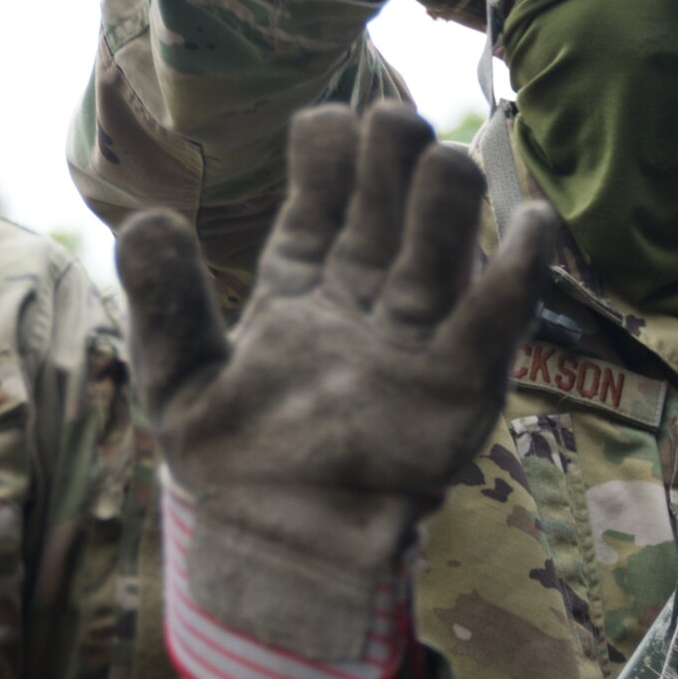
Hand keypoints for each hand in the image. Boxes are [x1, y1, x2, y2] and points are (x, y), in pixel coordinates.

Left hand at [116, 103, 554, 655]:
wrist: (272, 552)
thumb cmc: (230, 465)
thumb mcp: (177, 377)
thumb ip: (163, 300)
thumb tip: (147, 217)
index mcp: (300, 281)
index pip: (323, 193)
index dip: (328, 152)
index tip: (324, 127)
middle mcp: (364, 296)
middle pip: (389, 202)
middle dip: (394, 154)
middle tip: (390, 128)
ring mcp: (413, 337)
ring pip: (440, 245)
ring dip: (445, 198)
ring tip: (438, 163)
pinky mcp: (456, 389)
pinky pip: (494, 322)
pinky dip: (517, 272)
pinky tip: (530, 221)